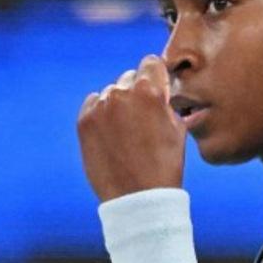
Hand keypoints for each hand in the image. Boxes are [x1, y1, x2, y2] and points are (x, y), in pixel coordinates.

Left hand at [77, 54, 185, 202]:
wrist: (138, 199)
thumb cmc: (164, 167)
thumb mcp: (178, 130)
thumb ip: (166, 103)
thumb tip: (160, 91)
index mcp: (149, 92)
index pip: (151, 63)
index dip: (156, 76)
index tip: (157, 90)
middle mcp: (121, 93)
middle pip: (129, 78)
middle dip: (137, 93)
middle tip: (143, 119)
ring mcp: (100, 107)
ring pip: (111, 93)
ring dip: (119, 106)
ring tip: (127, 133)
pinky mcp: (84, 122)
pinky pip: (93, 105)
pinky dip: (102, 115)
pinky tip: (112, 136)